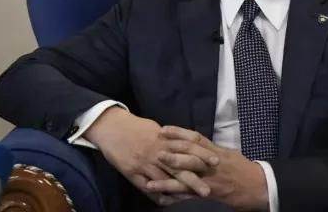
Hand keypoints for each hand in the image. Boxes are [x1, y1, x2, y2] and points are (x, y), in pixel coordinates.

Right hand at [83, 108, 217, 205]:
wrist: (111, 127)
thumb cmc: (135, 126)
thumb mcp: (155, 128)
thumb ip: (170, 138)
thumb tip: (185, 144)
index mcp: (162, 139)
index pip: (187, 146)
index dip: (202, 154)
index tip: (216, 161)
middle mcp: (155, 152)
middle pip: (178, 167)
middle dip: (194, 179)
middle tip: (209, 189)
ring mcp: (143, 163)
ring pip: (163, 180)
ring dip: (177, 191)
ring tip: (190, 199)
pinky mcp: (131, 172)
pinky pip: (145, 186)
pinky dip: (156, 194)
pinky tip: (166, 202)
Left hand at [147, 126, 268, 210]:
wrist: (259, 186)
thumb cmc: (243, 169)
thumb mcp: (228, 154)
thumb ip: (211, 150)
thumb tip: (196, 145)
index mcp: (215, 151)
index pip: (196, 139)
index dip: (179, 133)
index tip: (163, 129)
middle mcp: (212, 164)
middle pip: (190, 156)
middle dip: (172, 155)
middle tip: (155, 152)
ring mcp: (210, 180)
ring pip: (187, 179)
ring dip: (167, 182)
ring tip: (150, 183)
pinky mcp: (210, 194)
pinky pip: (190, 197)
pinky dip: (176, 199)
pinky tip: (162, 201)